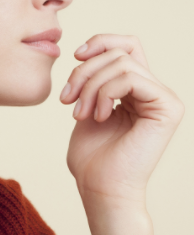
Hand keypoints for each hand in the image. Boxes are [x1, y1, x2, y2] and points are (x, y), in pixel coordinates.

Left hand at [60, 34, 184, 210]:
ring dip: (90, 87)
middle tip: (67, 100)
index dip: (99, 44)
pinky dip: (106, 93)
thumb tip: (86, 57)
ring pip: (122, 64)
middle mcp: (151, 92)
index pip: (124, 49)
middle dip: (84, 72)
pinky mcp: (167, 108)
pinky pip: (132, 78)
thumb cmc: (91, 161)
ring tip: (79, 115)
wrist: (100, 190)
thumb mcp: (85, 113)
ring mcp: (162, 99)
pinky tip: (97, 117)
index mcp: (134, 93)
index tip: (75, 57)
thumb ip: (91, 84)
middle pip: (120, 53)